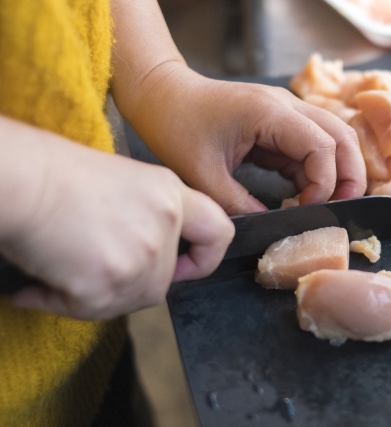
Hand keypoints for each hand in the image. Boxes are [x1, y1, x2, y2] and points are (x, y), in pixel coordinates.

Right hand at [0, 121, 233, 318]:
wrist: (20, 180)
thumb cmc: (57, 174)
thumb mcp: (125, 182)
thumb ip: (151, 217)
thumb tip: (149, 255)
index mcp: (170, 195)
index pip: (218, 234)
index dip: (205, 259)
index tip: (186, 266)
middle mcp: (164, 226)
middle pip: (162, 281)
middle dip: (129, 282)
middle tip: (90, 265)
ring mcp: (140, 257)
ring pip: (129, 300)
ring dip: (95, 295)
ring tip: (62, 267)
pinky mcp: (107, 282)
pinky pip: (89, 311)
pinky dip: (60, 303)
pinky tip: (38, 285)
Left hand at [118, 65, 366, 214]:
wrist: (163, 96)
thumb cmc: (177, 127)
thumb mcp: (202, 175)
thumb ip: (238, 204)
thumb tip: (269, 226)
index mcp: (270, 113)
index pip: (322, 145)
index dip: (325, 182)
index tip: (307, 209)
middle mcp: (286, 106)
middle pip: (342, 136)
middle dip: (350, 175)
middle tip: (342, 208)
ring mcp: (286, 113)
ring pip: (333, 139)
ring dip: (338, 172)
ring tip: (328, 205)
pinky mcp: (280, 125)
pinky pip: (311, 147)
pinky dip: (316, 172)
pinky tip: (304, 196)